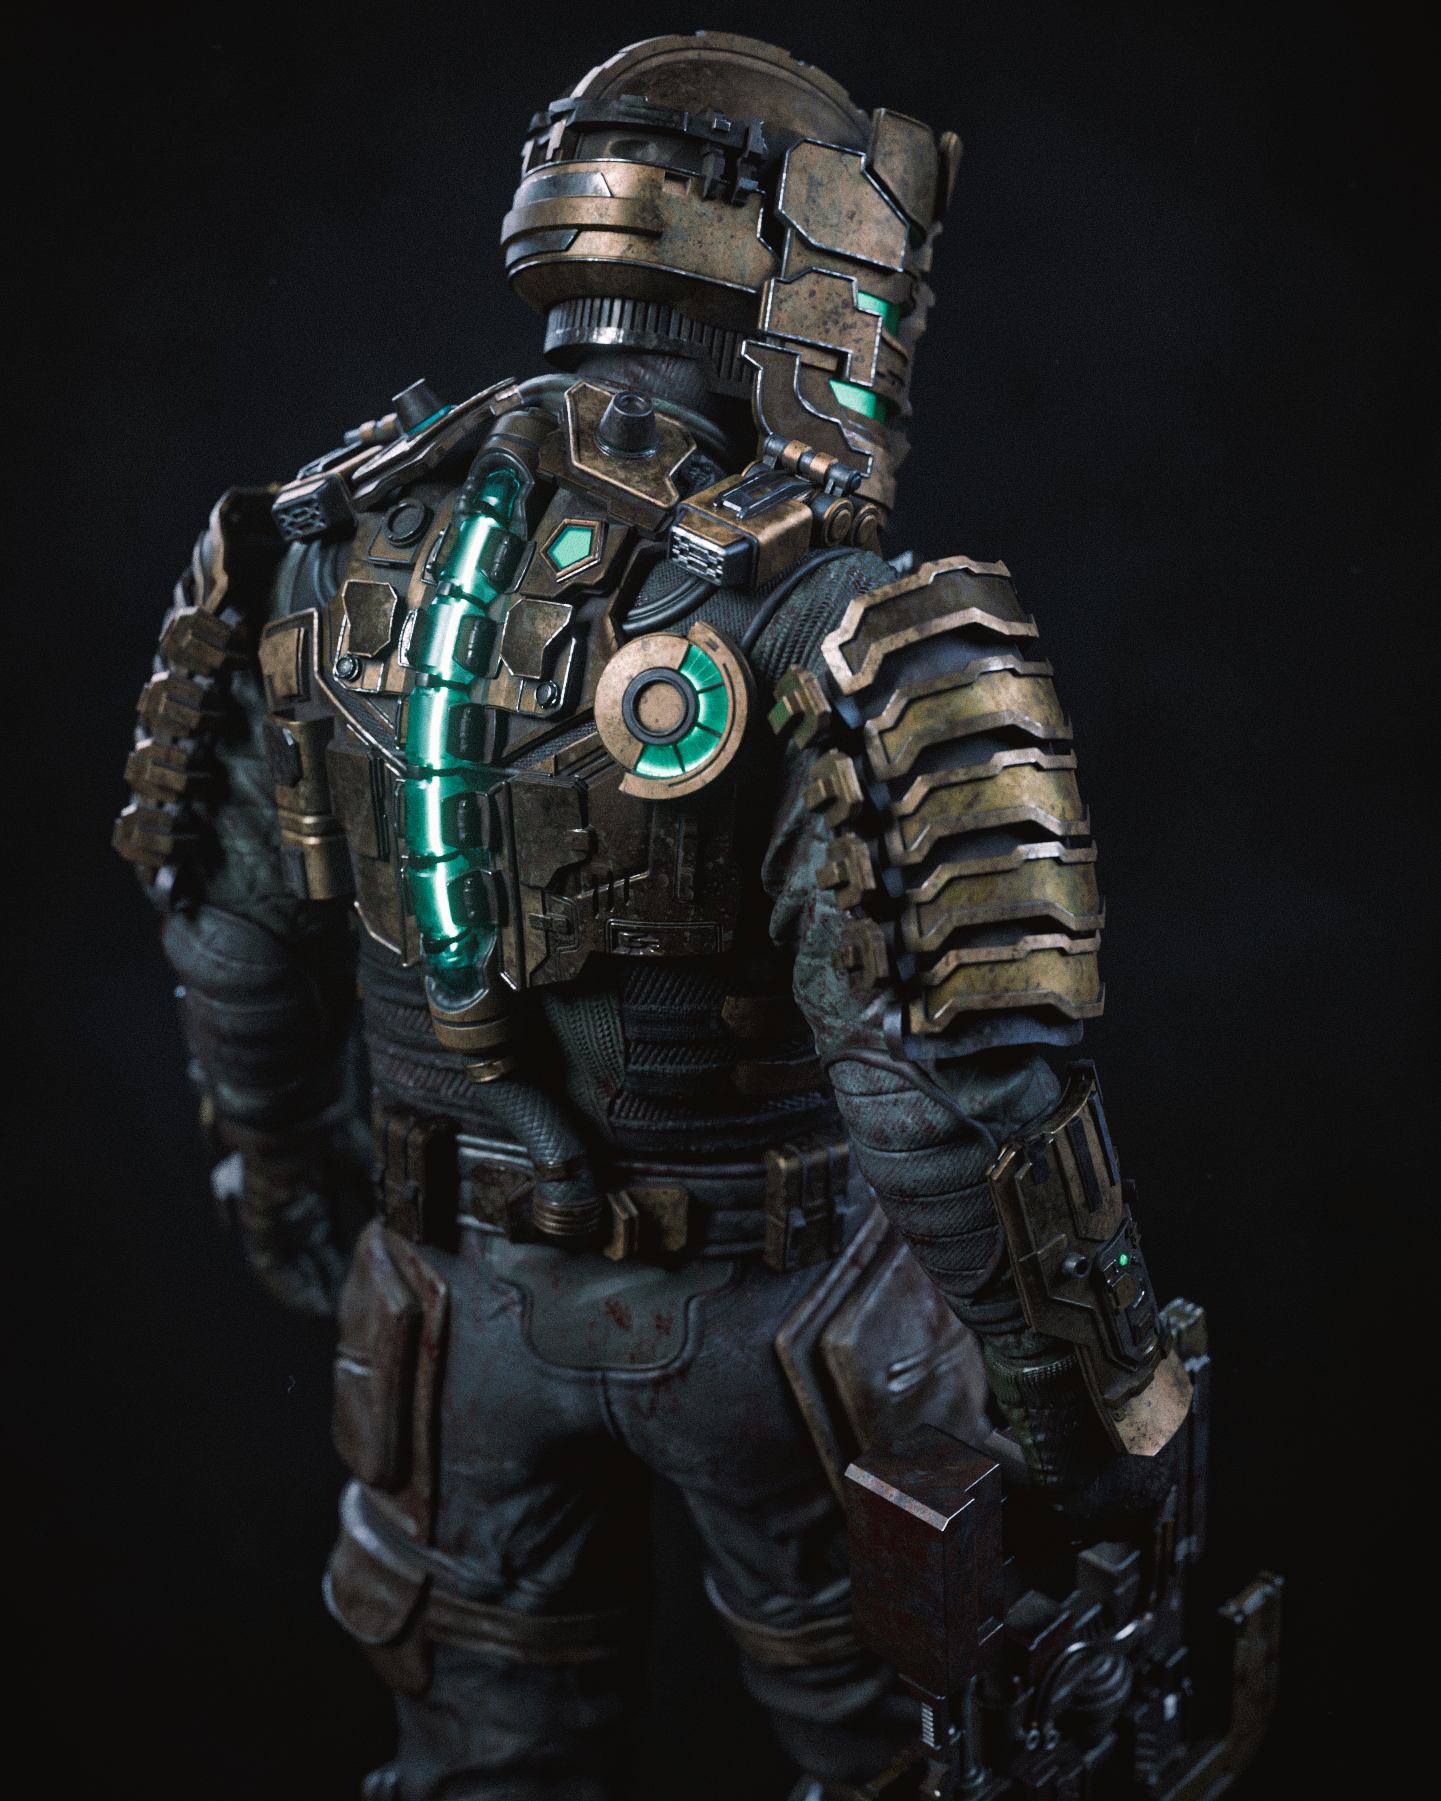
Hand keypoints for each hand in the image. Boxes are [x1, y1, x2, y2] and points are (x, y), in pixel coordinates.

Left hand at [212, 1133, 367, 1316]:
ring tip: (338, 1315)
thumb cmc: (324, 1130)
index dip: (348, 1260)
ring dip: (316, 1292)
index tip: (368, 1280)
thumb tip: (394, 1217)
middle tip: (357, 1307)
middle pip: (315, 1255)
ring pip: (295, 1266)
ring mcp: (277, 1219)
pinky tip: (316, 1307)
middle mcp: (295, 1208)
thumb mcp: (360, 1165)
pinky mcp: (260, 1227)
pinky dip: (295, 1290)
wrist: (293, 1115)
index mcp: (316, 1191)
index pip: (332, 1236)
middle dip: (335, 1281)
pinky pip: (274, 1270)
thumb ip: (372, 1194)